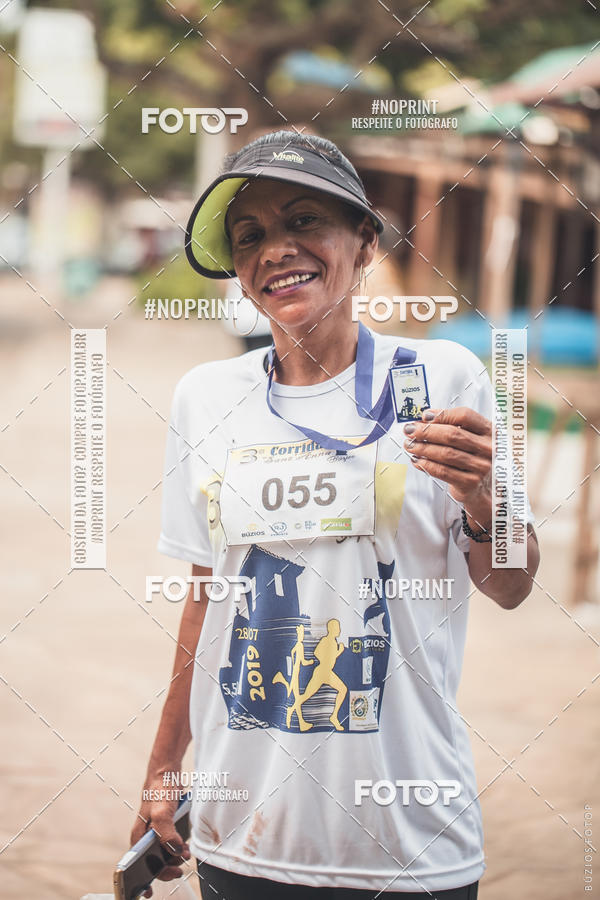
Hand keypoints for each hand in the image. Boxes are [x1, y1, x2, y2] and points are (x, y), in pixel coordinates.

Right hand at [130, 778, 190, 898]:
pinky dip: (176, 848)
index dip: (143, 879)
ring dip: (174, 857)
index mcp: (138, 837)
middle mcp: (145, 836)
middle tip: (180, 867)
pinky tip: (184, 847)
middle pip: (153, 861)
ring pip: (163, 853)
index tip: (148, 893)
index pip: (138, 865)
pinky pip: (169, 843)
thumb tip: (173, 850)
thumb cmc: (160, 789)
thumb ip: (166, 832)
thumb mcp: (162, 811)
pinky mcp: (164, 826)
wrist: (167, 771)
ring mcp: (154, 831)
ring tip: (185, 854)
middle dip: (166, 867)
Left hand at [403, 407, 492, 529]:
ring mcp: (481, 466)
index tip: (424, 416)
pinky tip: (417, 460)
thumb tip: (425, 418)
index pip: (465, 416)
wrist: (485, 488)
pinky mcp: (470, 482)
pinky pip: (443, 471)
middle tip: (410, 430)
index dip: (442, 414)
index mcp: (490, 431)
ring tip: (410, 445)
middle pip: (453, 434)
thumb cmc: (474, 459)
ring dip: (423, 448)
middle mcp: (488, 448)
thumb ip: (452, 426)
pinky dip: (426, 464)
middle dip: (426, 431)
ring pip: (445, 453)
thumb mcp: (471, 439)